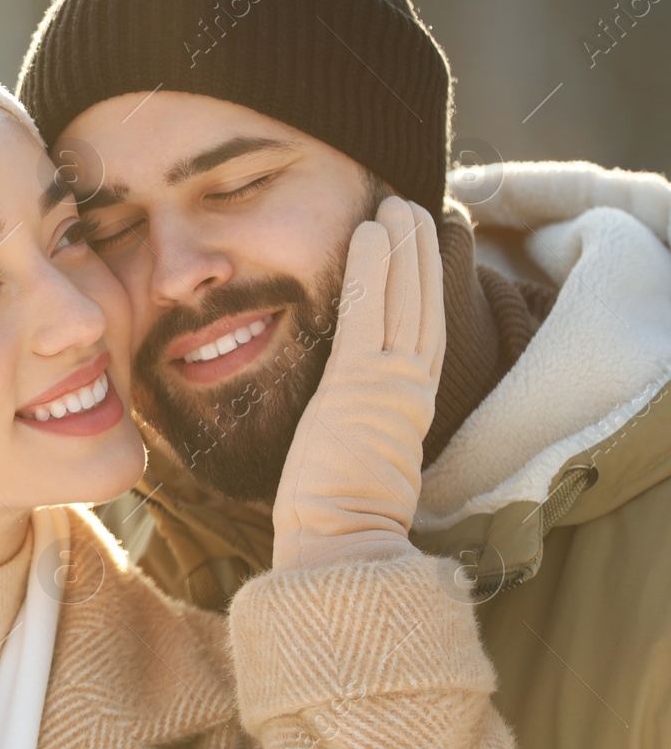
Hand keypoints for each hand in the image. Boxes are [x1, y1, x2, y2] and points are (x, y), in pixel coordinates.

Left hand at [272, 196, 445, 570]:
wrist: (341, 545)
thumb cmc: (334, 519)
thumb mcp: (345, 459)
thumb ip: (347, 431)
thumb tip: (328, 426)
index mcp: (403, 408)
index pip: (416, 334)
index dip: (420, 289)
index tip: (415, 251)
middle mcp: (406, 388)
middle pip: (420, 305)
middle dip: (419, 254)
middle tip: (413, 208)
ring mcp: (388, 383)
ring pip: (404, 298)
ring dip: (402, 246)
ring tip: (398, 203)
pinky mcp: (363, 382)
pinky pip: (368, 309)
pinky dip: (373, 266)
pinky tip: (371, 228)